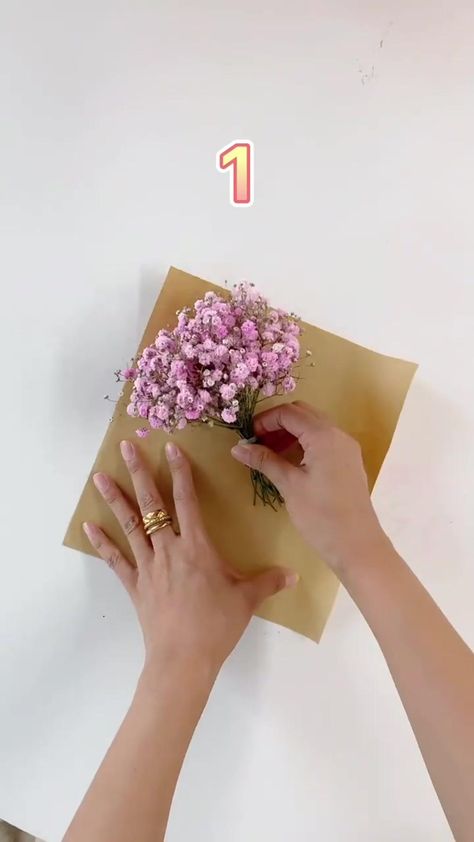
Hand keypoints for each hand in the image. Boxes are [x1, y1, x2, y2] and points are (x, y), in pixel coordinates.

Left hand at [83, 441, 296, 682]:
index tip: (171, 448)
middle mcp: (169, 549)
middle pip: (151, 504)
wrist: (184, 659)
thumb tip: (295, 575)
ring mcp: (148, 566)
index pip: (187, 500)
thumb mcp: (247, 599)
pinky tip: (89, 526)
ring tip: (98, 477)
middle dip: (139, 473)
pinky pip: (116, 559)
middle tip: (126, 447)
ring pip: (129, 525)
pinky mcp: (135, 585)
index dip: (180, 472)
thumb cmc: (217, 626)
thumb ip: (268, 581)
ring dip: (114, 499)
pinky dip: (102, 542)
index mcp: (197, 547)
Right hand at [231, 402, 387, 574]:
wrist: (357, 545)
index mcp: (324, 436)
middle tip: (257, 443)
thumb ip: (264, 461)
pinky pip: (323, 442)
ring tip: (269, 455)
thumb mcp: (289, 485)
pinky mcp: (348, 462)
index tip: (247, 437)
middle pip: (303, 414)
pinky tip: (289, 463)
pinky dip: (304, 444)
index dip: (265, 420)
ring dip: (290, 434)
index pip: (289, 413)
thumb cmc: (321, 515)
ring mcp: (346, 448)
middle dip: (277, 424)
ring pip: (314, 427)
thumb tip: (238, 447)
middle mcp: (338, 435)